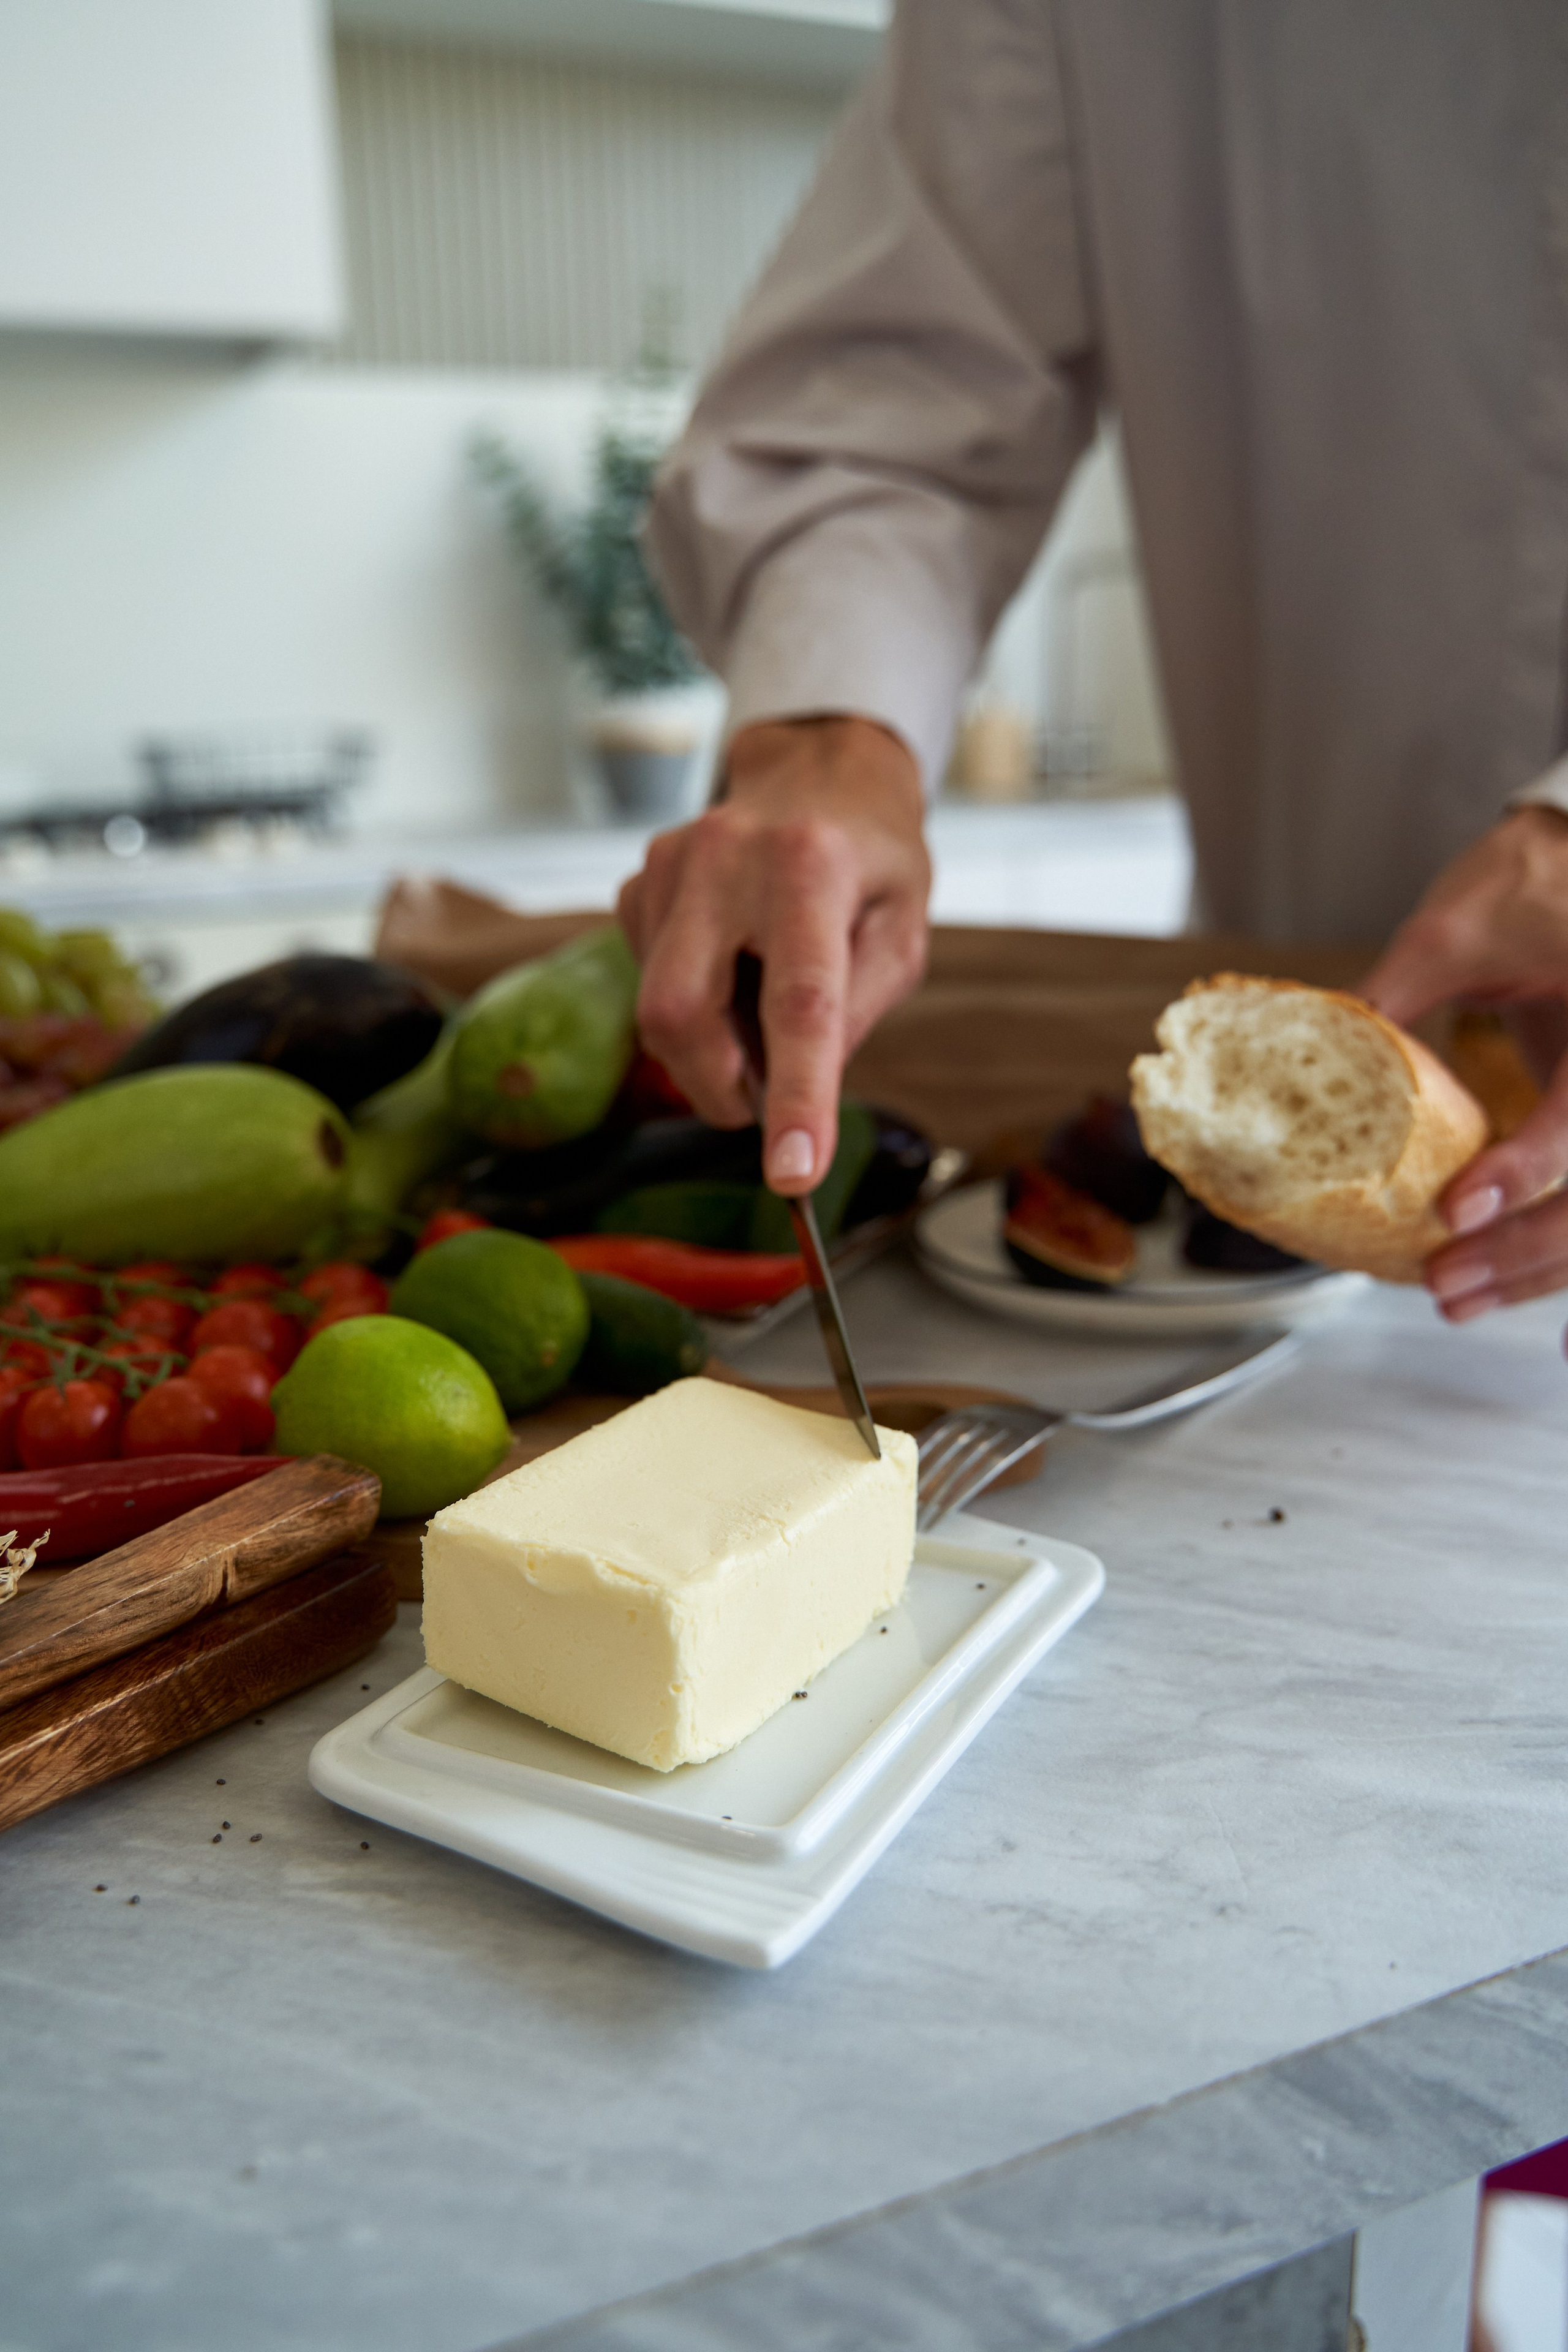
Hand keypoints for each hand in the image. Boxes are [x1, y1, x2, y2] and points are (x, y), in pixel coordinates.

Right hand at [617, 715, 930, 1192]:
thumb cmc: (872, 861)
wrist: (819, 771)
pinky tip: (728, 969)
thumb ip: (856, 1012)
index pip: (799, 1005)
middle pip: (682, 1013)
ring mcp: (670, 864)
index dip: (794, 1097)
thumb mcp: (901, 933)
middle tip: (755, 1109)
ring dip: (709, 1047)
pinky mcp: (640, 880)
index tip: (792, 1173)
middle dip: (715, 1088)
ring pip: (657, 1007)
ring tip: (757, 1013)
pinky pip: (648, 977)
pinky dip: (690, 1004)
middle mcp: (726, 857)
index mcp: (811, 867)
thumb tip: (800, 1091)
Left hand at [1360, 804, 1567, 1323]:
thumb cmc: (1528, 878)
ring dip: (1542, 1271)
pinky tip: (1556, 1338)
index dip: (1522, 1170)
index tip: (1456, 1210)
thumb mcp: (1452, 930)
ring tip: (1457, 1299)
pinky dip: (1565, 1263)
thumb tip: (1302, 1063)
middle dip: (1526, 1250)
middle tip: (1444, 1284)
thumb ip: (1389, 998)